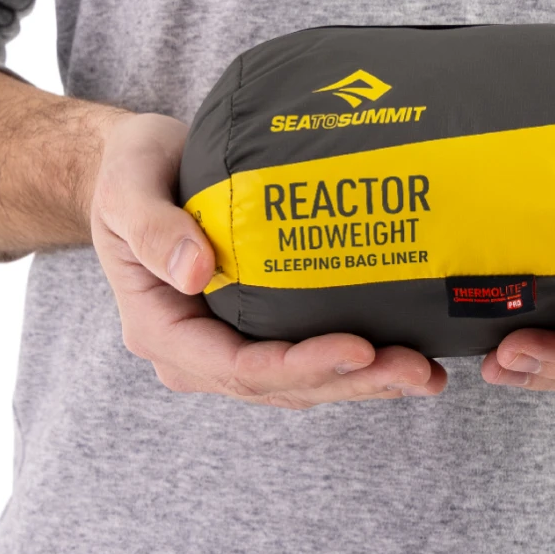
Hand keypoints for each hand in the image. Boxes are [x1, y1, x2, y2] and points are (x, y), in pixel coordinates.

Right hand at [90, 112, 448, 408]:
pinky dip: (357, 362)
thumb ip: (154, 229)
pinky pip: (309, 356)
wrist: (134, 167)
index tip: (360, 348)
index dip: (302, 365)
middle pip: (281, 386)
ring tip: (426, 374)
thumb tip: (195, 273)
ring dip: (365, 382)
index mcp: (162, 331)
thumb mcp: (128, 189)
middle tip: (417, 370)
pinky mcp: (256, 327)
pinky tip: (406, 353)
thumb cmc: (129, 170)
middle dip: (353, 382)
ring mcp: (227, 344)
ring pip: (302, 382)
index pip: (238, 367)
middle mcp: (197, 352)